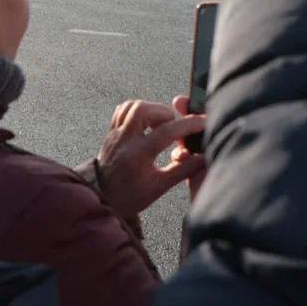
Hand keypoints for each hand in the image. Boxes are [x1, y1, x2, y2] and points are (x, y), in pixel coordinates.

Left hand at [94, 101, 206, 219]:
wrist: (101, 199)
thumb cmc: (129, 197)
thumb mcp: (159, 187)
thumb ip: (183, 170)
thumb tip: (203, 157)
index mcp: (137, 155)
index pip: (167, 131)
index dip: (189, 124)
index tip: (204, 123)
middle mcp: (124, 140)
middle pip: (144, 109)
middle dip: (166, 113)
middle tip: (175, 127)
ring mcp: (115, 134)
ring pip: (133, 106)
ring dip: (153, 109)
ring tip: (162, 124)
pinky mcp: (111, 131)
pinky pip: (124, 109)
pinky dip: (139, 110)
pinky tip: (148, 122)